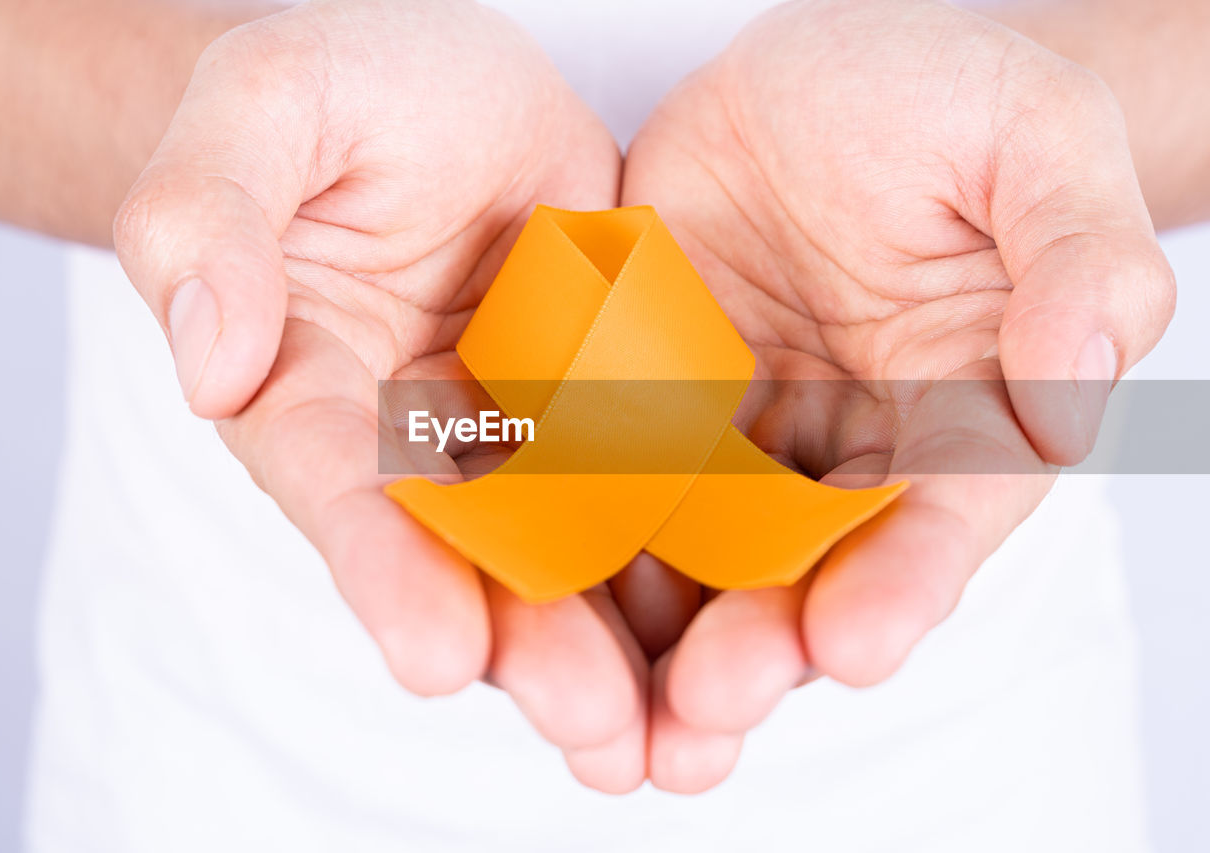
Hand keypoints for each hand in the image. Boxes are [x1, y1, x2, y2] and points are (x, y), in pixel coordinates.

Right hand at [114, 0, 647, 792]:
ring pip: (564, 549)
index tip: (441, 658)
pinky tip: (745, 624)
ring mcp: (516, 429)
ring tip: (673, 738)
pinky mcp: (607, 405)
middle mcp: (415, 436)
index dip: (387, 573)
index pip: (341, 489)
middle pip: (466, 558)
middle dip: (526, 646)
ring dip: (614, 644)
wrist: (448, 77)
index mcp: (314, 383)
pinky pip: (648, 485)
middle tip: (594, 730)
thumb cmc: (344, 87)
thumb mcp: (268, 106)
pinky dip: (687, 558)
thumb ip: (210, 220)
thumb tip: (209, 364)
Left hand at [620, 0, 1173, 788]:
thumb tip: (1075, 387)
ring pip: (693, 557)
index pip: (939, 521)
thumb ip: (1076, 261)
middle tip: (708, 709)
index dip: (903, 584)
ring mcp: (731, 435)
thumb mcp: (1035, 144)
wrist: (812, 73)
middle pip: (803, 573)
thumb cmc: (944, 98)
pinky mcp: (637, 400)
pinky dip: (568, 542)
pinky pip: (598, 479)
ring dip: (654, 644)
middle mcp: (840, 453)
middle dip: (759, 647)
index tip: (855, 642)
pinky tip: (529, 598)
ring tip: (612, 727)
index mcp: (957, 418)